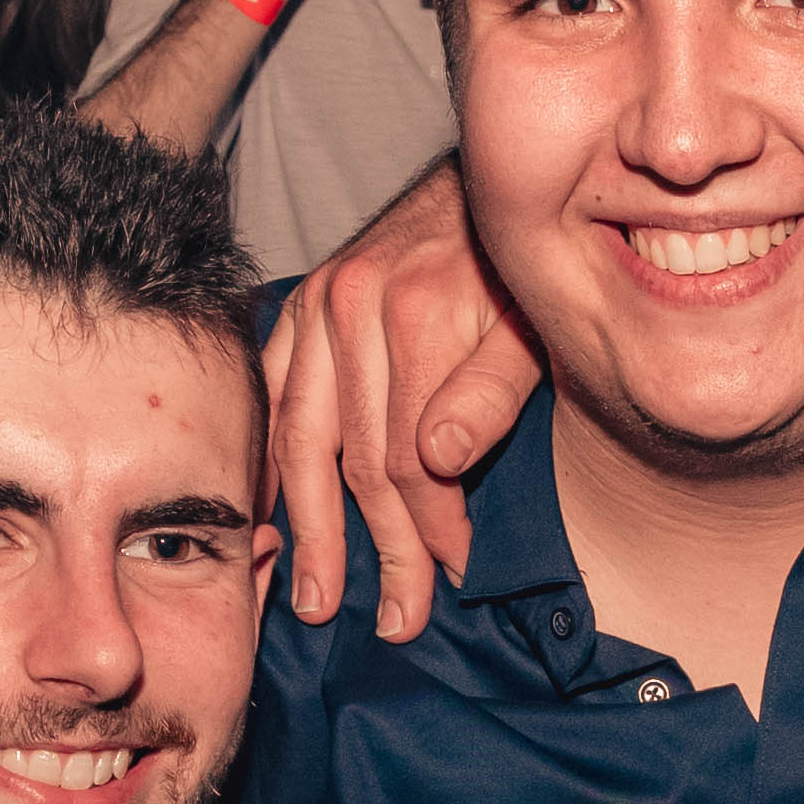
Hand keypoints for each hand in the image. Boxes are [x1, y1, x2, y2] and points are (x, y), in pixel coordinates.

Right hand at [263, 160, 536, 638]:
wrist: (489, 182)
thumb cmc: (520, 266)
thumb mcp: (534, 324)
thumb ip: (492, 392)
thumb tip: (438, 459)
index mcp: (414, 312)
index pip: (411, 458)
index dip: (433, 528)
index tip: (455, 577)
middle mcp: (353, 304)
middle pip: (354, 458)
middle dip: (377, 549)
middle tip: (394, 621)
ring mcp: (318, 302)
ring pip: (301, 436)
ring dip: (309, 525)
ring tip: (315, 595)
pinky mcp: (302, 303)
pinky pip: (271, 393)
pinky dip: (269, 460)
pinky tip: (270, 516)